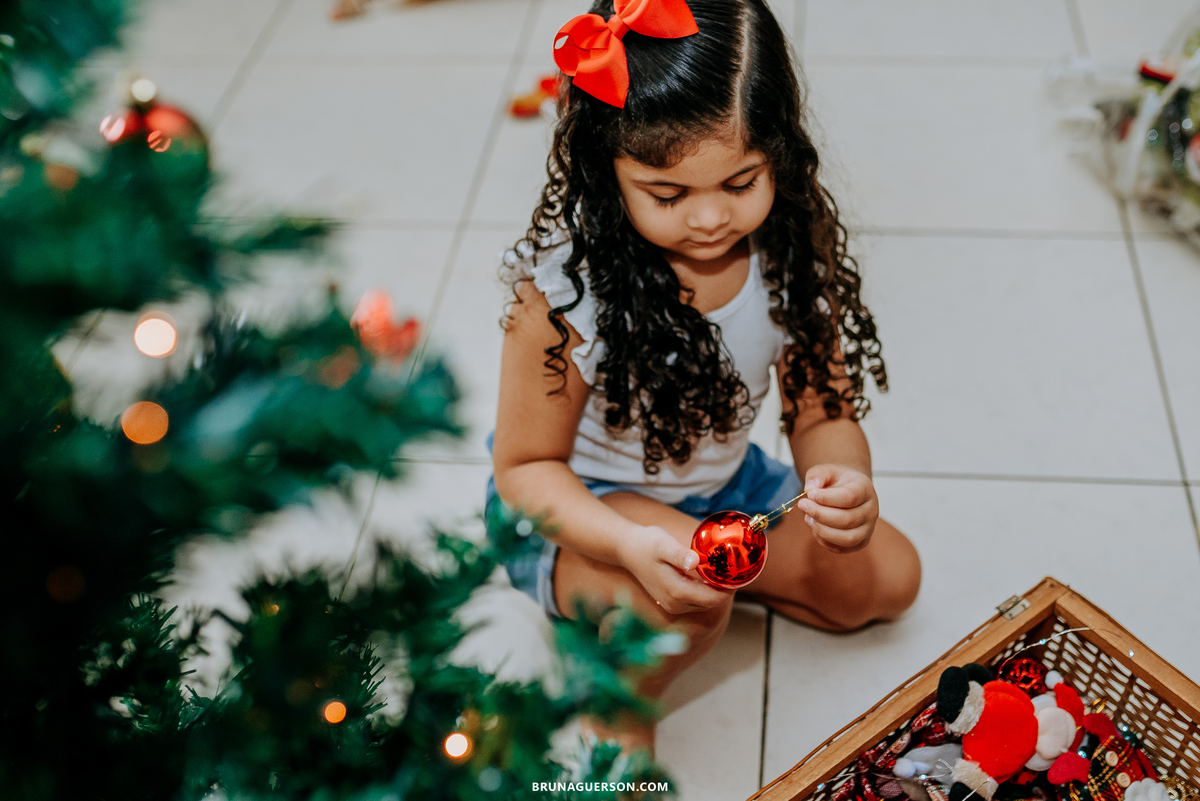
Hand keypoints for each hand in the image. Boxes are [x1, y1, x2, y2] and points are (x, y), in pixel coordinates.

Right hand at [617, 524, 731, 614]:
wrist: (627, 549)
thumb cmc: (646, 544)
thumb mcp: (663, 545)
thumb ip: (680, 555)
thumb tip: (694, 562)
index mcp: (676, 591)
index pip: (713, 598)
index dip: (728, 588)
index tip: (738, 573)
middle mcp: (675, 603)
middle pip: (711, 603)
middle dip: (724, 589)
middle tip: (734, 570)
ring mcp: (672, 605)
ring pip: (704, 603)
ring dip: (714, 591)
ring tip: (722, 571)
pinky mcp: (670, 602)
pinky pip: (695, 601)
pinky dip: (704, 591)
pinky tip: (706, 575)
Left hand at [797, 464, 878, 553]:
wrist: (848, 490)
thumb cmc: (837, 481)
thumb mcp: (826, 470)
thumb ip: (817, 475)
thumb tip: (810, 488)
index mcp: (865, 489)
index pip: (849, 497)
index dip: (827, 498)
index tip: (810, 494)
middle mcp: (871, 510)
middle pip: (847, 520)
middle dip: (820, 514)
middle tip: (802, 506)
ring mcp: (868, 529)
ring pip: (847, 538)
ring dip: (822, 530)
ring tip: (808, 518)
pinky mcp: (860, 543)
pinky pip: (841, 548)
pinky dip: (824, 540)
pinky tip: (814, 527)